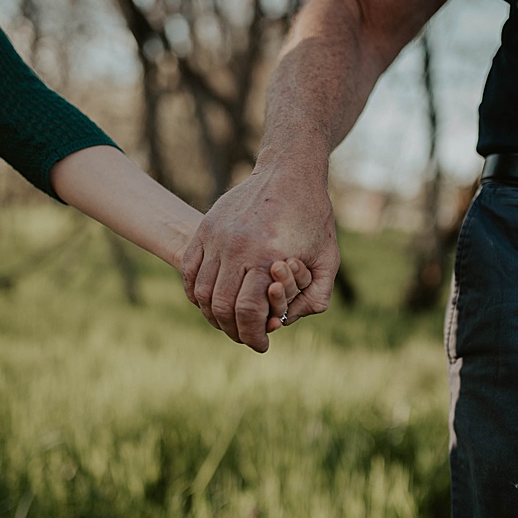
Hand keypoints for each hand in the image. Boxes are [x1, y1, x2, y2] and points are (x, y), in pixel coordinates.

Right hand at [182, 164, 339, 352]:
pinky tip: (210, 302)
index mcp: (267, 256)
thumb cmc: (313, 217)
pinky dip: (195, 293)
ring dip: (212, 315)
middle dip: (233, 331)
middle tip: (244, 337)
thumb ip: (316, 296)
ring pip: (200, 292)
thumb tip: (283, 324)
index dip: (253, 335)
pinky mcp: (205, 229)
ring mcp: (216, 237)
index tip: (261, 345)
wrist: (288, 172)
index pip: (248, 311)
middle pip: (221, 307)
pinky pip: (188, 270)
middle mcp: (236, 247)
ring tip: (228, 322)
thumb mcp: (328, 258)